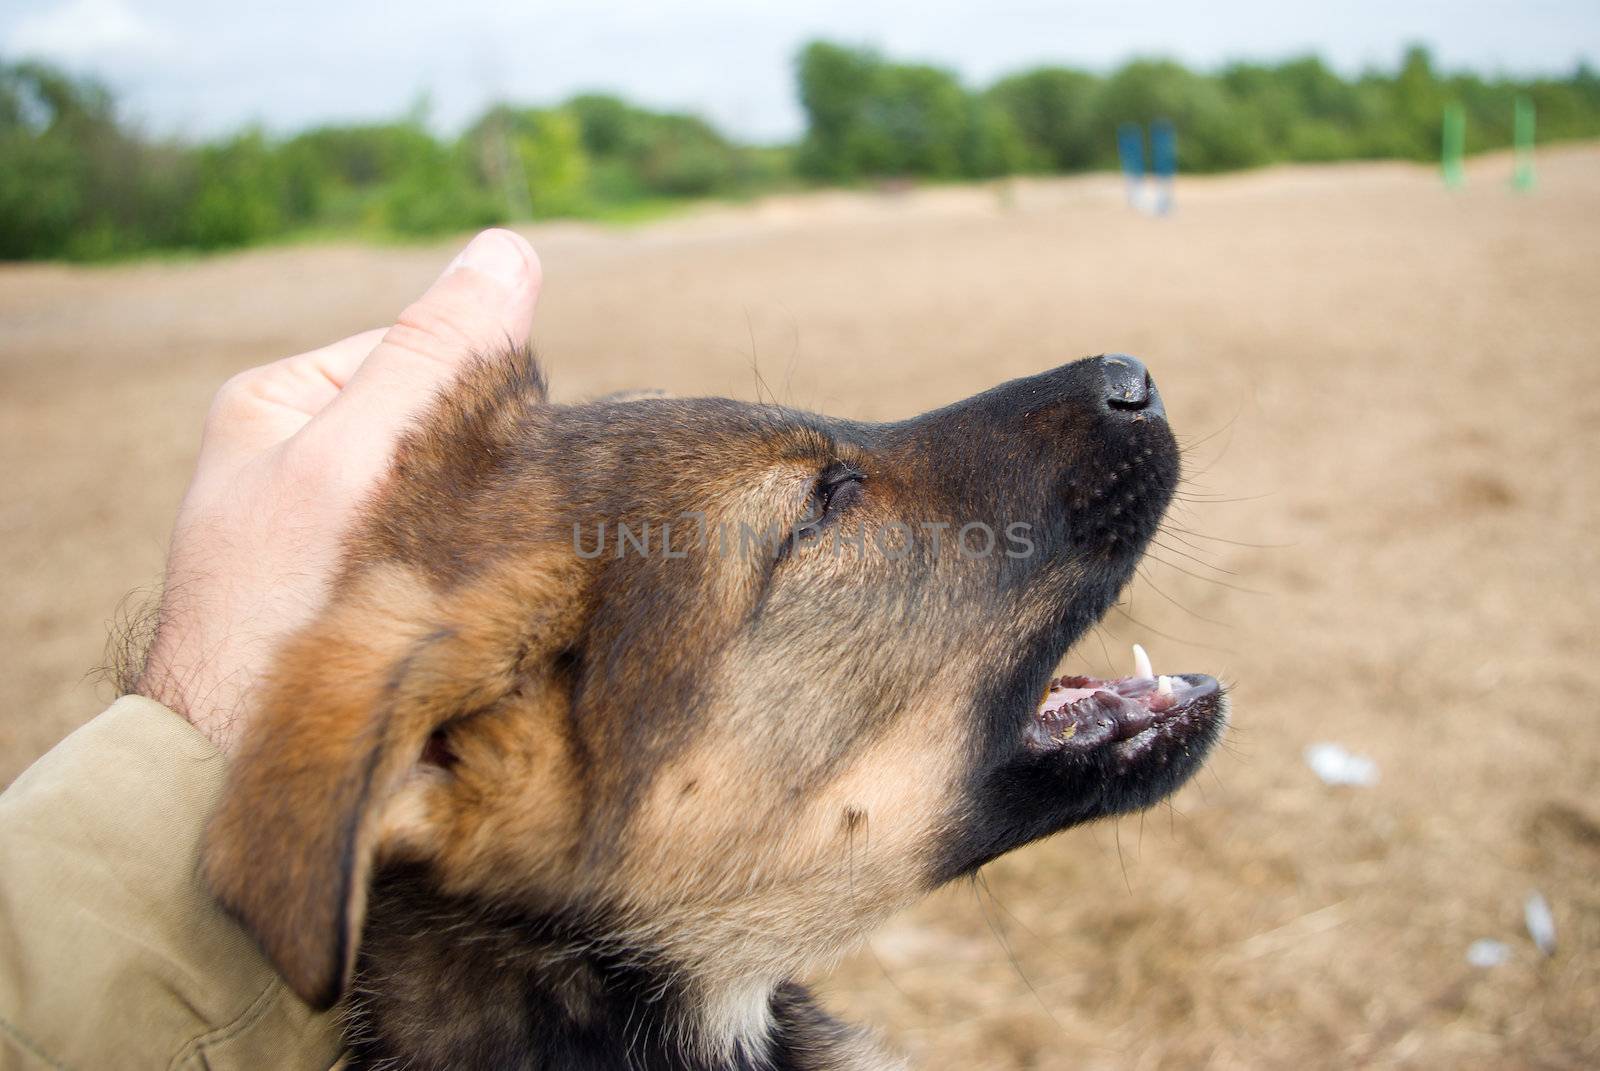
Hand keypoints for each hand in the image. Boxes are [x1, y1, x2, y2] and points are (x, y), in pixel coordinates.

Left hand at [136, 229, 542, 752]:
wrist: (235, 779)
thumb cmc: (277, 614)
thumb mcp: (354, 462)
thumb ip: (431, 359)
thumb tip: (510, 248)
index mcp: (284, 403)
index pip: (426, 355)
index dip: (476, 405)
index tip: (468, 478)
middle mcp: (309, 459)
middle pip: (450, 428)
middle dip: (481, 479)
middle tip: (462, 547)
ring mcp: (340, 531)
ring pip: (464, 499)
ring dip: (485, 542)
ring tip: (463, 596)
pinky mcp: (371, 594)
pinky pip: (457, 561)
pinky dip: (478, 588)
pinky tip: (472, 627)